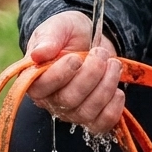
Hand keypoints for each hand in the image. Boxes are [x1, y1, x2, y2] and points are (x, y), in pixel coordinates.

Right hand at [26, 11, 124, 132]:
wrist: (90, 38)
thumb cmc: (68, 34)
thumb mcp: (57, 27)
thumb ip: (47, 39)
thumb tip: (37, 55)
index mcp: (35, 79)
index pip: (41, 88)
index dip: (61, 75)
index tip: (75, 57)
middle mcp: (50, 101)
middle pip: (68, 100)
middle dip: (91, 75)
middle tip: (100, 54)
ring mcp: (71, 112)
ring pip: (87, 112)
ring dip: (106, 85)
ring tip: (113, 63)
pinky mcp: (92, 118)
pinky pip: (103, 123)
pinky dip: (114, 106)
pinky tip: (117, 89)